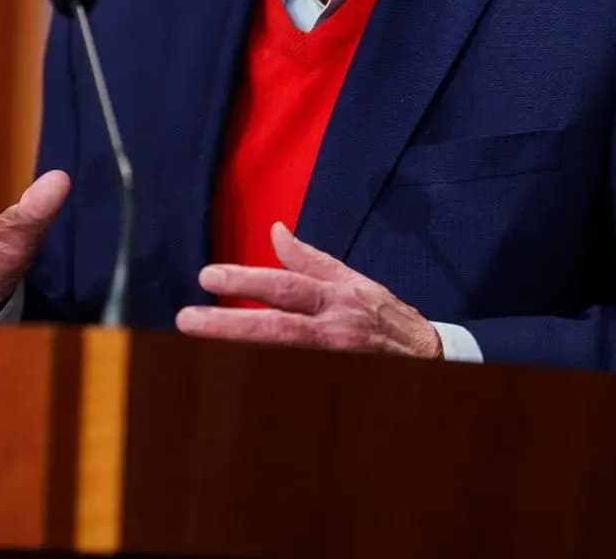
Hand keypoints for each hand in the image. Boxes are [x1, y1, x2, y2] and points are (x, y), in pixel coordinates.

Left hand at [176, 222, 441, 358]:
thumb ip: (310, 259)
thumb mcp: (352, 280)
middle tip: (187, 319)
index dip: (248, 279)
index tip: (208, 276)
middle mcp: (333, 331)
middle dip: (229, 324)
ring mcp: (333, 362)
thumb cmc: (384, 316)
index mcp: (336, 297)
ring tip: (197, 346)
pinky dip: (264, 375)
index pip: (286, 286)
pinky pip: (294, 381)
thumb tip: (276, 230)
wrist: (429, 359)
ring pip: (281, 357)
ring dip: (240, 351)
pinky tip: (229, 375)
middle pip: (277, 328)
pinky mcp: (334, 385)